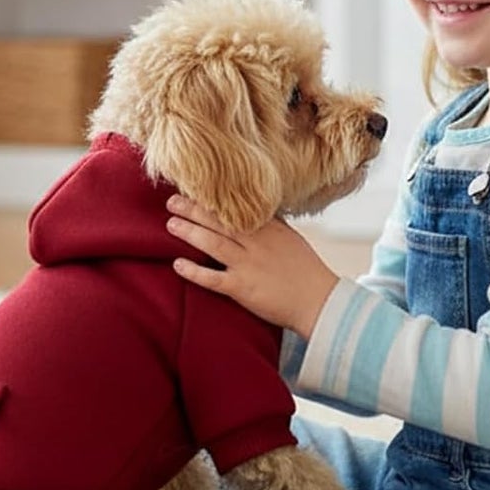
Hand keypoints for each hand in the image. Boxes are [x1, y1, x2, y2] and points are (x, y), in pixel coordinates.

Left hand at [166, 196, 339, 337]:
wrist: (319, 301)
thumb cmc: (306, 271)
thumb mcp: (290, 239)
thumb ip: (270, 225)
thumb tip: (256, 211)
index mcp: (268, 228)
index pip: (235, 208)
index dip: (212, 198)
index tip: (194, 188)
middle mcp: (256, 243)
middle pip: (219, 221)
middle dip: (193, 209)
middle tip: (172, 200)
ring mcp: (248, 264)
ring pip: (213, 243)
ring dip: (189, 232)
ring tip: (170, 224)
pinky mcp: (242, 288)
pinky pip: (213, 278)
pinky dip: (194, 272)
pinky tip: (178, 265)